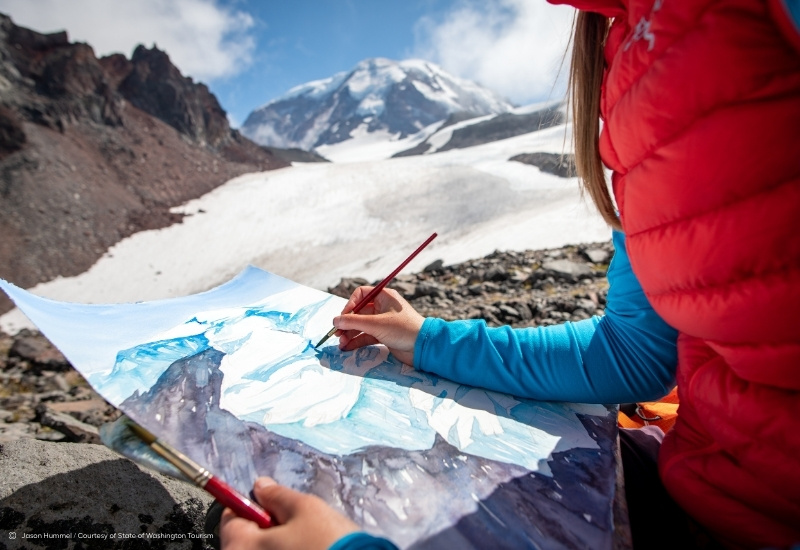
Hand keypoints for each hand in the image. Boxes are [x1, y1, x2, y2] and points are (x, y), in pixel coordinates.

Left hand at [220, 477, 358, 549]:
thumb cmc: (330, 545)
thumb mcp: (305, 509)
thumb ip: (277, 495)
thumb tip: (261, 486)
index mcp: (241, 546)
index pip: (230, 516)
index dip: (250, 503)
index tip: (266, 500)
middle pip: (246, 537)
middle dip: (266, 525)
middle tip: (294, 522)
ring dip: (277, 542)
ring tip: (306, 540)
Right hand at [333, 286, 423, 365]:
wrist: (424, 347)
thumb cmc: (403, 329)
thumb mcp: (376, 324)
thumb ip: (354, 322)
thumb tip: (335, 321)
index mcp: (384, 297)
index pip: (361, 294)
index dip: (350, 305)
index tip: (343, 317)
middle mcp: (383, 307)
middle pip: (359, 312)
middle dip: (347, 323)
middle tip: (337, 333)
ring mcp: (383, 322)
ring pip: (361, 325)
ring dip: (350, 333)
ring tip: (341, 343)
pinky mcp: (384, 335)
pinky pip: (366, 336)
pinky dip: (357, 341)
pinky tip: (347, 347)